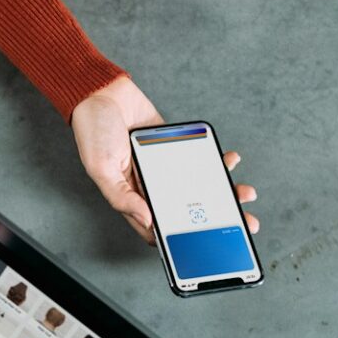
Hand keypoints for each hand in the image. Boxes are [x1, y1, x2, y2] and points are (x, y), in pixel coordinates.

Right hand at [71, 75, 258, 243]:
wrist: (103, 94)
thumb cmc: (93, 132)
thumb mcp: (102, 168)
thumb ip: (121, 197)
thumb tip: (146, 219)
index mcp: (131, 196)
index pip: (157, 226)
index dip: (178, 239)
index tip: (204, 243)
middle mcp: (150, 186)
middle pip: (185, 210)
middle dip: (213, 217)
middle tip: (241, 223)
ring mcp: (164, 168)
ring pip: (197, 186)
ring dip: (222, 190)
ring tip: (244, 193)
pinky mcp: (174, 149)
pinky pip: (199, 159)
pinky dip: (216, 160)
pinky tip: (230, 160)